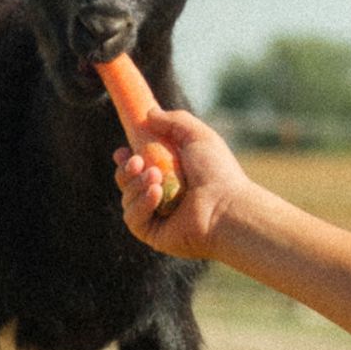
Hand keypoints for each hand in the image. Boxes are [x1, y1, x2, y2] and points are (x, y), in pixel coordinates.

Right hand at [112, 109, 252, 259]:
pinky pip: (133, 218)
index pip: (138, 168)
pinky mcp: (154, 235)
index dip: (126, 160)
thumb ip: (174, 121)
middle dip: (126, 170)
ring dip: (136, 185)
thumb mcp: (197, 136)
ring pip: (127, 199)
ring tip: (156, 177)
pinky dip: (141, 204)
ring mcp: (158, 217)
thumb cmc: (217, 172)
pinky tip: (157, 195)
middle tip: (138, 162)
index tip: (122, 151)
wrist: (227, 208)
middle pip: (126, 182)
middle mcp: (163, 197)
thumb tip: (148, 114)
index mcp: (171, 175)